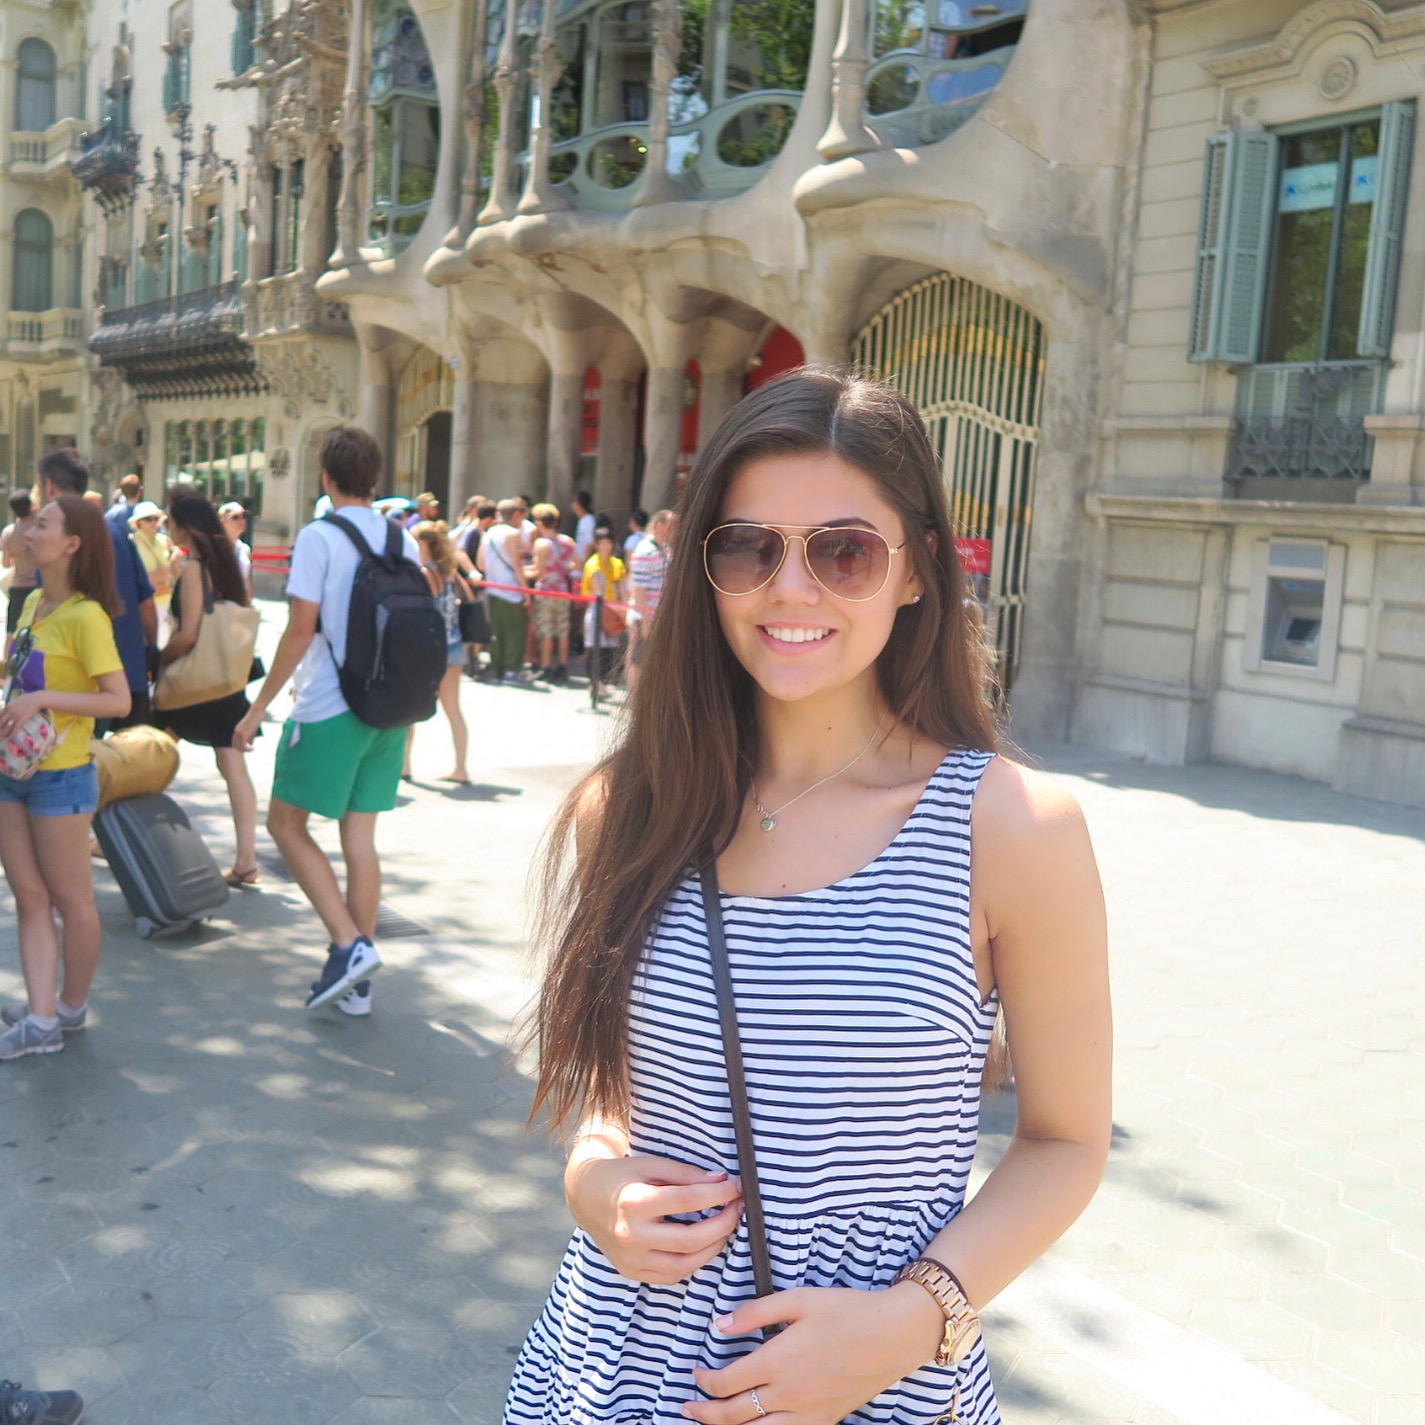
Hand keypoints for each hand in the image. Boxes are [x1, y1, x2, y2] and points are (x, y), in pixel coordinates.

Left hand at [0, 692, 44, 739]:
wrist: (36, 699)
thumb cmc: (28, 698)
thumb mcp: (16, 700)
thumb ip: (11, 704)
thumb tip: (9, 706)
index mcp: (7, 706)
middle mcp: (9, 711)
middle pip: (0, 721)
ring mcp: (15, 716)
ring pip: (6, 726)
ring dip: (3, 733)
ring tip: (0, 738)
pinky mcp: (22, 719)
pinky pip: (15, 728)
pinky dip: (12, 733)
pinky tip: (9, 738)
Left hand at [232, 708, 261, 752]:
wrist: (256, 711)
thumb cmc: (255, 717)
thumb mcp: (251, 728)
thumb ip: (250, 736)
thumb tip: (250, 743)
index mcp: (236, 729)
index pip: (234, 742)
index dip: (239, 747)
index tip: (245, 749)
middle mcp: (236, 732)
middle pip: (235, 746)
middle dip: (242, 750)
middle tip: (249, 750)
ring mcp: (239, 733)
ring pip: (239, 747)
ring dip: (246, 750)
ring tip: (252, 750)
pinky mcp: (244, 734)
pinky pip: (244, 745)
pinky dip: (248, 749)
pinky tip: (253, 749)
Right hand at [567, 1153, 743, 1285]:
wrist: (586, 1197)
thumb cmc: (623, 1176)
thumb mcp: (651, 1164)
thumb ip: (685, 1174)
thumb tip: (722, 1181)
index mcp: (634, 1202)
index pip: (688, 1200)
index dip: (719, 1194)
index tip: (737, 1186)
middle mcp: (631, 1235)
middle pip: (690, 1239)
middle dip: (723, 1224)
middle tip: (738, 1209)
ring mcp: (630, 1259)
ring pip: (683, 1265)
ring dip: (712, 1248)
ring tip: (725, 1228)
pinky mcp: (631, 1272)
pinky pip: (670, 1276)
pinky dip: (692, 1263)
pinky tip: (702, 1246)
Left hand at [685, 1284, 943, 1424]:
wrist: (893, 1336)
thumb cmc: (847, 1312)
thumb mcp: (799, 1299)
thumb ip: (756, 1312)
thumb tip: (721, 1325)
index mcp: (778, 1361)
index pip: (727, 1383)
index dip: (705, 1382)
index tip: (696, 1374)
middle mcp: (789, 1394)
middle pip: (734, 1416)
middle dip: (705, 1413)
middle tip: (687, 1407)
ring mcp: (808, 1413)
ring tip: (712, 1424)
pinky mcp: (826, 1420)